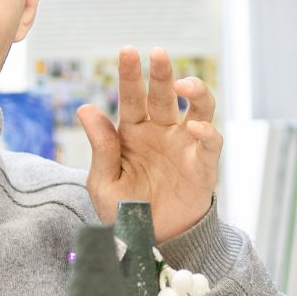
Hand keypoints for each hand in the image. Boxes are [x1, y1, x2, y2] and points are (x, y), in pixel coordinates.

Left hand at [78, 46, 219, 241]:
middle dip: (162, 72)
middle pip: (164, 95)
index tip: (128, 51)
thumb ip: (101, 147)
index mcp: (132, 133)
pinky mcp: (203, 166)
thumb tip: (86, 108)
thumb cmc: (124, 211)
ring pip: (198, 108)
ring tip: (183, 84)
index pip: (131, 97)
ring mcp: (184, 146)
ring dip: (195, 91)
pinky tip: (194, 128)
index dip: (130, 74)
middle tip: (158, 52)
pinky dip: (205, 133)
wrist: (150, 243)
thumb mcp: (104, 182)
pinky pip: (210, 143)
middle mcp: (161, 132)